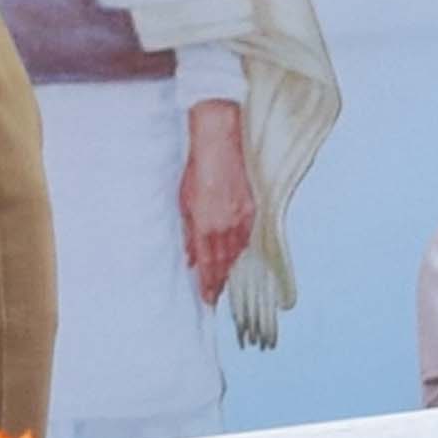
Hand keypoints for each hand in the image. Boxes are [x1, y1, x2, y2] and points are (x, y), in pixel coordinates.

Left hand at [180, 96, 267, 316]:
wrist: (222, 138)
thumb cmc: (198, 166)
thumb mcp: (184, 200)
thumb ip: (187, 232)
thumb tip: (189, 257)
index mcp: (205, 223)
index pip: (207, 263)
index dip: (207, 283)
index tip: (207, 299)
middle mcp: (226, 224)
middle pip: (224, 262)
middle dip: (218, 281)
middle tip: (214, 296)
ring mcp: (243, 216)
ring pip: (237, 252)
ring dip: (230, 268)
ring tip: (224, 281)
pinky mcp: (253, 207)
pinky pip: (247, 236)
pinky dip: (241, 250)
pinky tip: (236, 256)